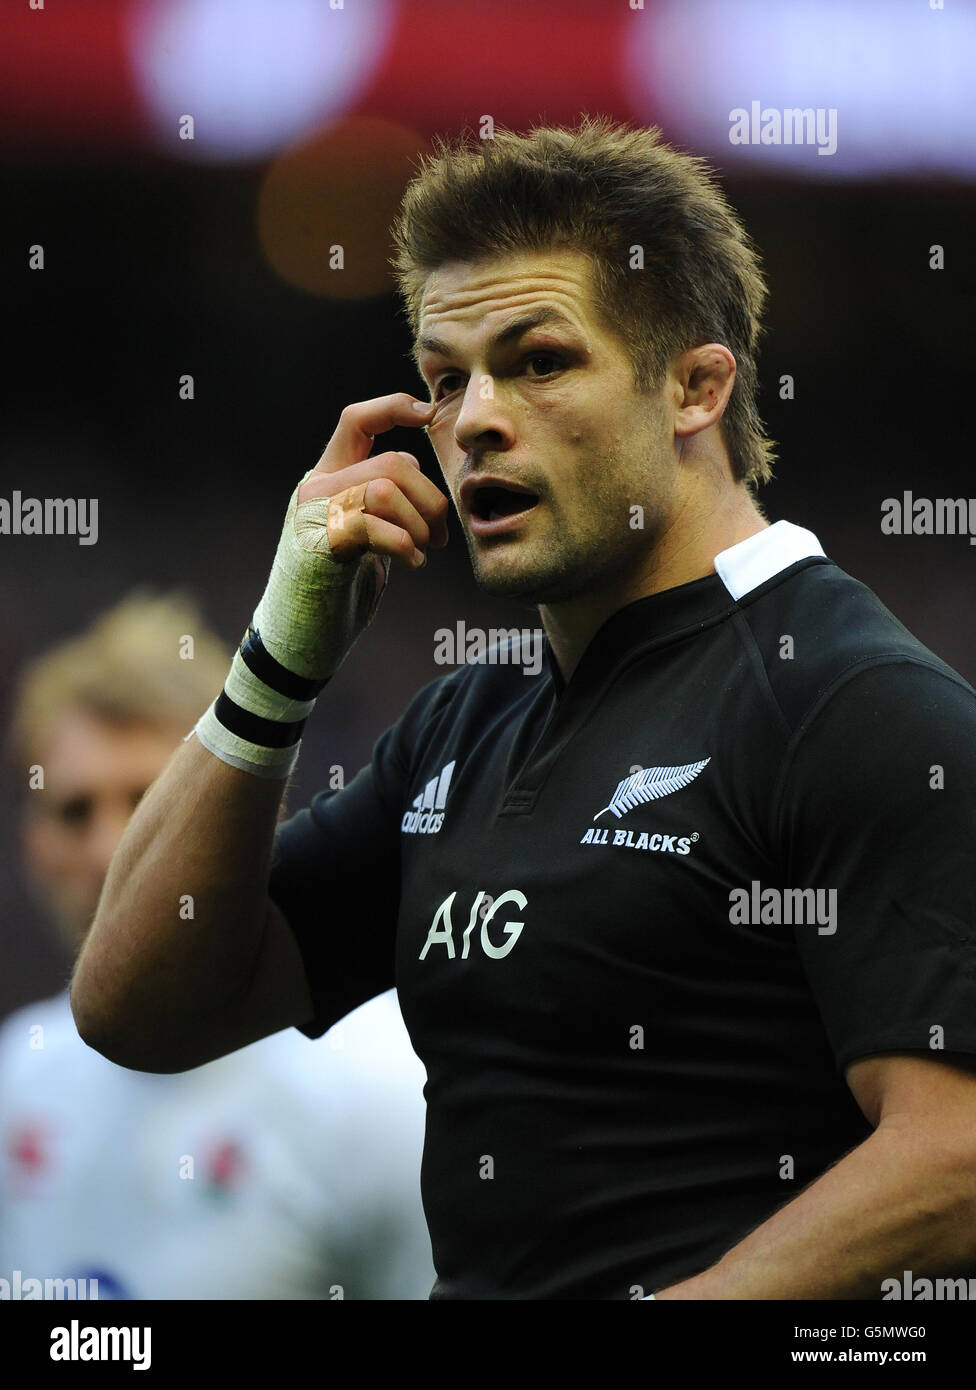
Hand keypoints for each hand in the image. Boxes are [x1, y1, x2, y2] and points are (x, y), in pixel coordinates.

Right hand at [298, 393, 448, 576]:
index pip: (356, 421)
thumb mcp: (368, 528)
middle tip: (439, 535)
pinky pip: (374, 527)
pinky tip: (412, 563)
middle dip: (429, 499)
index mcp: (328, 477)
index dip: (393, 408)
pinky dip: (404, 546)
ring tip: (422, 550)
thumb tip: (412, 460)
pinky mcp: (319, 546)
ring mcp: (313, 516)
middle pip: (391, 463)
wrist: (307, 632)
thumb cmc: (343, 583)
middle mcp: (316, 489)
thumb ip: (383, 492)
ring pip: (385, 490)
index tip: (430, 414)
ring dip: (418, 524)